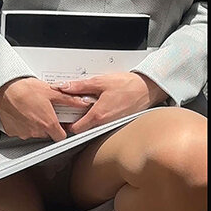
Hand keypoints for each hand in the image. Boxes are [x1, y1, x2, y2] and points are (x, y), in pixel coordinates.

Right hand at [0, 77, 92, 141]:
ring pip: (34, 132)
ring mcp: (24, 133)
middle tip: (44, 110)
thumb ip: (69, 100)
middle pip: (48, 134)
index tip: (62, 124)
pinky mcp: (13, 132)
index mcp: (48, 123)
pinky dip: (23, 124)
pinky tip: (22, 112)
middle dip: (48, 124)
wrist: (3, 88)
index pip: (61, 137)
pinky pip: (22, 131)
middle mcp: (36, 131)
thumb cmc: (25, 89)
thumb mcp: (51, 92)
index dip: (63, 131)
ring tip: (32, 108)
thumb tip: (82, 102)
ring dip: (35, 124)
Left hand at [52, 72, 167, 133]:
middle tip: (73, 108)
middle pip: (83, 129)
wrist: (147, 89)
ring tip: (87, 105)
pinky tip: (100, 106)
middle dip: (76, 120)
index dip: (67, 124)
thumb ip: (79, 86)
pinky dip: (98, 117)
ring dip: (87, 118)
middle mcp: (104, 124)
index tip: (63, 117)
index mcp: (98, 116)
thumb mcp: (100, 81)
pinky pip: (102, 124)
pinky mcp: (117, 123)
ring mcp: (111, 125)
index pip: (76, 129)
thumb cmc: (128, 85)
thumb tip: (63, 87)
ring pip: (93, 127)